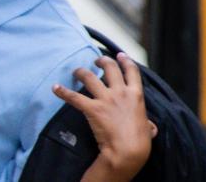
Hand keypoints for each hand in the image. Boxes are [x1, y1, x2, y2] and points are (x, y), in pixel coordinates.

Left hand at [53, 53, 156, 179]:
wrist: (127, 151)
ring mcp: (106, 99)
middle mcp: (121, 92)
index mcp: (136, 95)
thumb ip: (148, 123)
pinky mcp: (92, 108)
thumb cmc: (140, 143)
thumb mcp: (149, 128)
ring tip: (76, 71)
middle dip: (102, 61)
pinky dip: (63, 92)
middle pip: (110, 68)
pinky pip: (74, 97)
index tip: (120, 55)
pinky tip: (55, 88)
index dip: (125, 61)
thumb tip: (150, 127)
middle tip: (96, 60)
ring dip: (81, 72)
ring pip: (89, 77)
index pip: (132, 72)